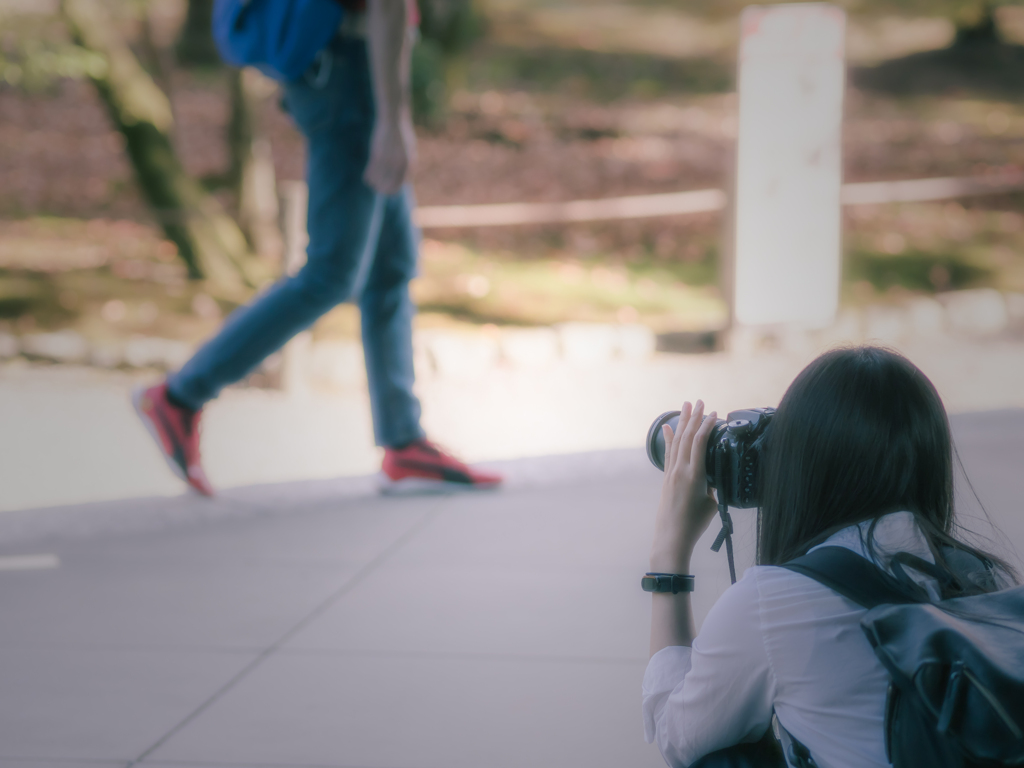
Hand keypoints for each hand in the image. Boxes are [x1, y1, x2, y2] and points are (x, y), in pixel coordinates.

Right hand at [364, 112, 416, 194]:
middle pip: (390, 185)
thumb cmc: (402, 135)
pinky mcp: (376, 154)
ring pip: (378, 180)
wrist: (394, 118)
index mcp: (408, 163)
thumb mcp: (409, 150)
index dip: (394, 189)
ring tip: (372, 185)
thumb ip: (408, 165)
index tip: (389, 190)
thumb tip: (406, 181)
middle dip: (384, 190)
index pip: (400, 184)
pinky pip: (371, 171)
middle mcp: (398, 163)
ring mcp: (387, 159)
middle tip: (379, 190)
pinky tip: (367, 177)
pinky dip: (369, 176)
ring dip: (375, 184)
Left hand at [650, 400, 718, 572]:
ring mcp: (671, 473)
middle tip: (699, 400)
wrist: (672, 537)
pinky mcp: (666, 478)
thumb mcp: (712, 503)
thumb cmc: (695, 524)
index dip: (706, 425)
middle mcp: (680, 470)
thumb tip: (714, 477)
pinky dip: (669, 438)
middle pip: (687, 437)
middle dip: (693, 417)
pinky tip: (667, 428)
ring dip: (682, 423)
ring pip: (677, 442)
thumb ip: (713, 485)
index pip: (700, 442)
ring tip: (686, 406)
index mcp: (695, 475)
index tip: (714, 413)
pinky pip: (669, 452)